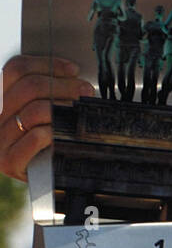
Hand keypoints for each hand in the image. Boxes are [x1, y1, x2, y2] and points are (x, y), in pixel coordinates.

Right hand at [0, 55, 93, 182]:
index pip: (15, 69)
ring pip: (34, 110)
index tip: (72, 70)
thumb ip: (47, 90)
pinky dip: (56, 131)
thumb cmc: (47, 143)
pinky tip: (66, 132)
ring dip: (63, 107)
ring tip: (80, 111)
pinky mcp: (9, 162)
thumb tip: (73, 74)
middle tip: (85, 91)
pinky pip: (36, 136)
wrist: (44, 184)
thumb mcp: (41, 111)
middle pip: (29, 86)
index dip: (47, 64)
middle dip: (64, 85)